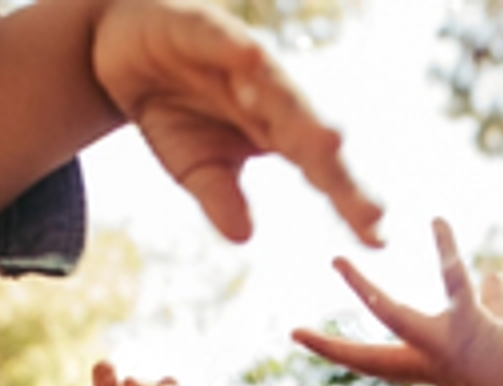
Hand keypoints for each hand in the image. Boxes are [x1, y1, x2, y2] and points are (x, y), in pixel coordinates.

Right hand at [93, 0, 383, 245]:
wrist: (126, 49)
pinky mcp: (205, 29)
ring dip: (302, 115)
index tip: (376, 240)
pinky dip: (237, 51)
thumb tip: (244, 237)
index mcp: (275, 132)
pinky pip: (224, 40)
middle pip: (311, 135)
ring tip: (330, 144)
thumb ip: (220, 196)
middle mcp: (271, 97)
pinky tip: (252, 60)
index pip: (320, 172)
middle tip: (370, 209)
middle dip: (339, 172)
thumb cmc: (174, 109)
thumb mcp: (192, 165)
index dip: (348, 203)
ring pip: (278, 89)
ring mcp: (242, 62)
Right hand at [292, 219, 502, 385]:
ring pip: (393, 317)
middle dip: (329, 346)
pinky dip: (445, 250)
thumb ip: (490, 304)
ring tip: (336, 263)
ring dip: (361, 291)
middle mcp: (428, 361)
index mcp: (427, 363)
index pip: (372, 359)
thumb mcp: (498, 332)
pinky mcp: (472, 328)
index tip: (299, 335)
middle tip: (291, 333)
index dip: (334, 349)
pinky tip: (437, 222)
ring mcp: (445, 347)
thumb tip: (491, 278)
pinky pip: (453, 282)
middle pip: (367, 357)